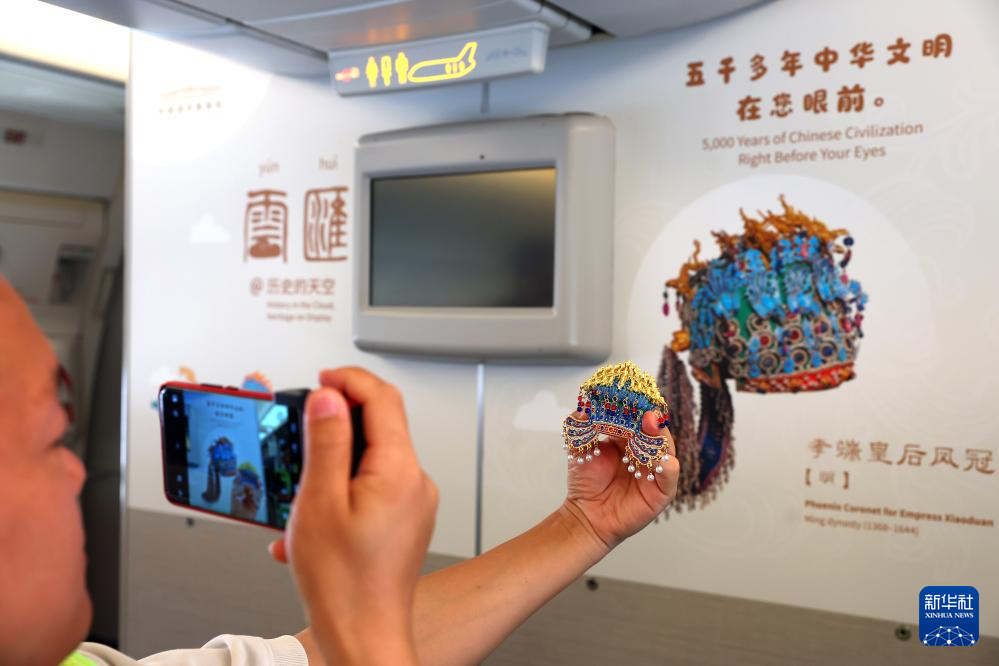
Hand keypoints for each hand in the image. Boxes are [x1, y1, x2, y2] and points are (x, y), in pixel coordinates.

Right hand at [270, 368, 437, 665]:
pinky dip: (342, 491)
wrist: (365, 637)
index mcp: (399, 470)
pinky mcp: (406, 520)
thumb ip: (325, 442)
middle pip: (381, 425)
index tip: (323, 378)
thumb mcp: (319, 501)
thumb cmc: (344, 583)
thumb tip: (328, 398)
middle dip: (339, 421)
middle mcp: (415, 482)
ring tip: (302, 492)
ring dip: (335, 464)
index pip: (382, 398)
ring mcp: (414, 503)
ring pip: (373, 458)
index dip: (349, 379)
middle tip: (303, 427)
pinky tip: (313, 521)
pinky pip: (374, 487)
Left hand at [562, 411, 679, 550]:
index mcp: (628, 436)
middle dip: (648, 415)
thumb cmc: (585, 482)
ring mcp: (656, 468)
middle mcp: (644, 449)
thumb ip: (581, 427)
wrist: (586, 514)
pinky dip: (667, 464)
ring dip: (658, 434)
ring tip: (649, 424)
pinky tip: (659, 458)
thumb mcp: (579, 449)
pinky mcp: (662, 489)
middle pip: (654, 427)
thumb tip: (583, 407)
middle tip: (641, 407)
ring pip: (665, 446)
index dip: (634, 404)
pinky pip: (671, 473)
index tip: (628, 393)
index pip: (636, 415)